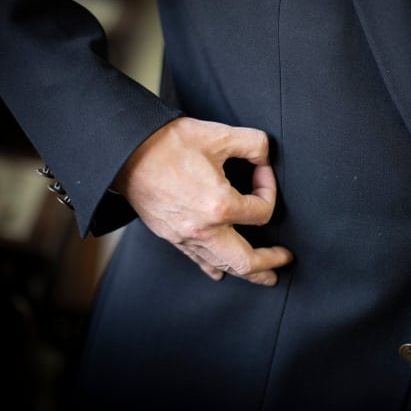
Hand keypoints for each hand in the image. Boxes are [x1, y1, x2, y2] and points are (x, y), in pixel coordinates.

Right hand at [114, 117, 293, 286]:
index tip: (262, 171)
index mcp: (219, 206)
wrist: (124, 151)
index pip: (261, 211)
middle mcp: (202, 229)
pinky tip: (220, 272)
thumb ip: (254, 143)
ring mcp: (184, 237)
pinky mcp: (170, 235)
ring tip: (264, 275)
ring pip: (222, 265)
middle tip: (285, 259)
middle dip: (269, 262)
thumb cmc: (168, 143)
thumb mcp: (219, 135)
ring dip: (247, 271)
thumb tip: (264, 155)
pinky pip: (197, 260)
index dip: (269, 189)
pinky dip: (214, 268)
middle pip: (246, 261)